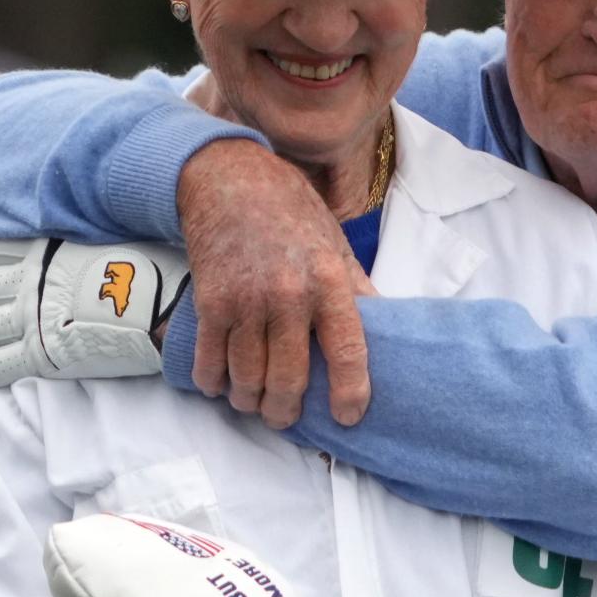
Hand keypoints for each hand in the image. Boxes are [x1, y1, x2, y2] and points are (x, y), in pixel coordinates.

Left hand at [0, 238, 189, 385]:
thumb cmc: (151, 273)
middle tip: (1, 314)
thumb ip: (86, 241)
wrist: (164, 310)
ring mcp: (30, 321)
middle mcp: (28, 284)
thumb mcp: (113, 238)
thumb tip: (90, 239)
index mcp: (44, 252)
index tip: (3, 277)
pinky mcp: (38, 357)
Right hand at [177, 138, 375, 427]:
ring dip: (249, 401)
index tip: (348, 417)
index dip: (350, 393)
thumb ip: (358, 292)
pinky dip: (214, 382)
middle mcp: (289, 295)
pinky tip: (220, 384)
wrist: (230, 180)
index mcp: (329, 281)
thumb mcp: (336, 246)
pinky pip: (210, 361)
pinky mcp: (210, 301)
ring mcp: (246, 300)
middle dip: (285, 411)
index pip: (347, 352)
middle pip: (289, 379)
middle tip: (284, 417)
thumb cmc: (291, 213)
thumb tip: (387, 329)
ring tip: (253, 401)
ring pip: (247, 378)